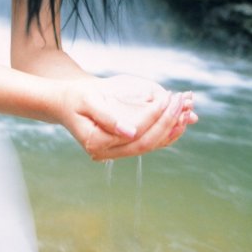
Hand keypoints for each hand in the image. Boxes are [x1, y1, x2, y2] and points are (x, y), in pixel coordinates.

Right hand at [59, 75, 196, 160]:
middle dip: (167, 122)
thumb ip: (107, 117)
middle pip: (146, 142)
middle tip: (181, 101)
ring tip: (187, 112)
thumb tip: (130, 132)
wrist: (65, 104)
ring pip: (150, 146)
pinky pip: (147, 144)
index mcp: (97, 142)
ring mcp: (114, 153)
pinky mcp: (121, 148)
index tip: (168, 97)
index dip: (154, 115)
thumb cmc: (76, 98)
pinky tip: (178, 122)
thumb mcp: (88, 100)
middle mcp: (106, 153)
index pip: (135, 132)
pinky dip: (164, 133)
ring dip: (170, 130)